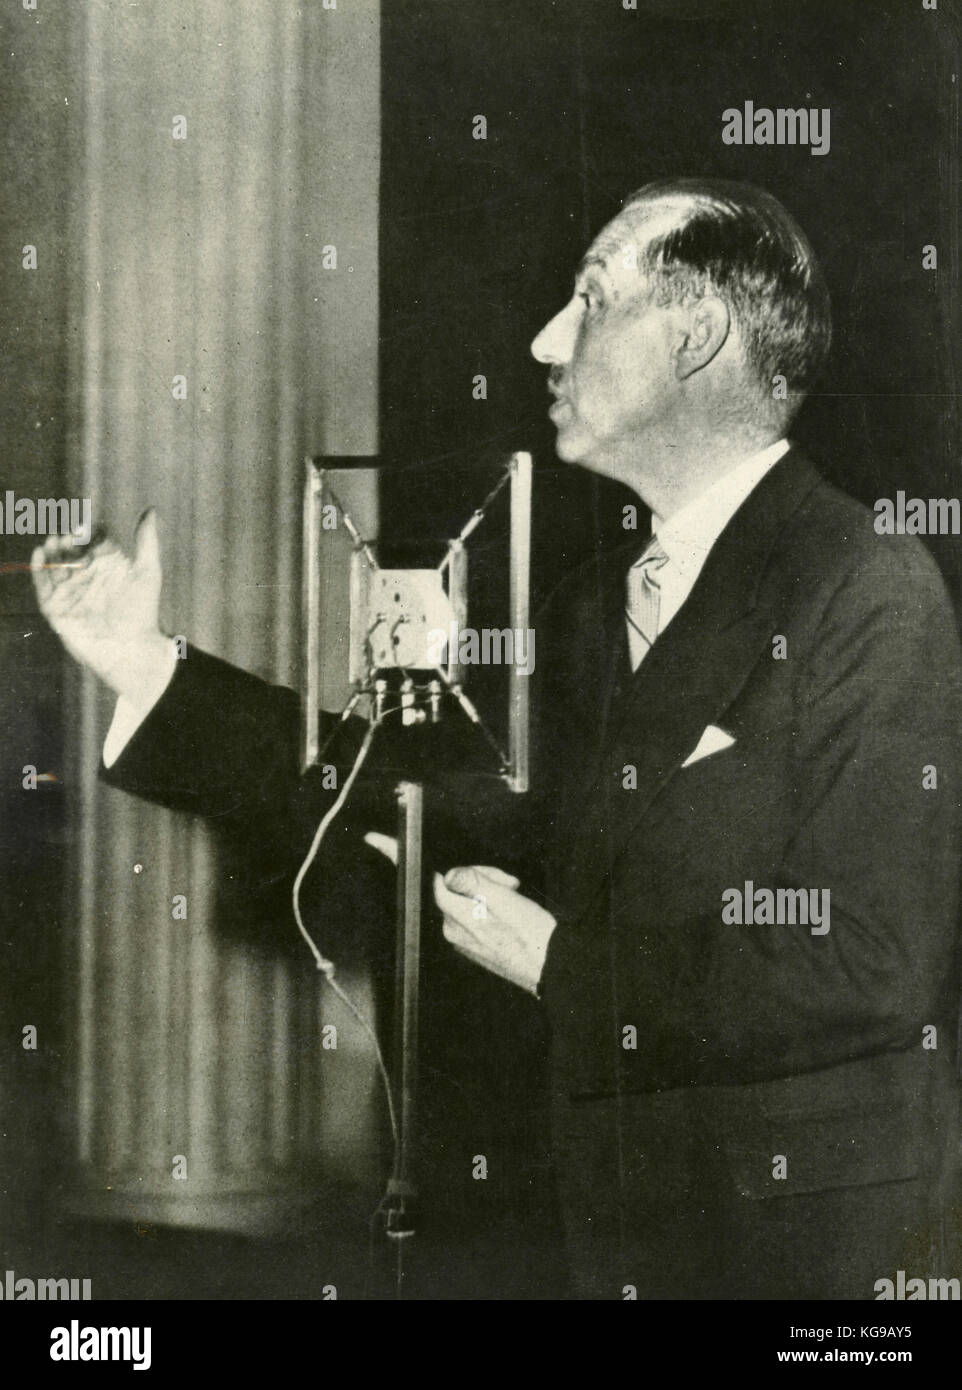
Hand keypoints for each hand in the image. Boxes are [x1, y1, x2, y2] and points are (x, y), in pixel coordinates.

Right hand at [31, 509, 172, 702]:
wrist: (130, 649)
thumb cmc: (143, 612)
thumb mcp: (147, 571)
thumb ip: (146, 541)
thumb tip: (151, 510)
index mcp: (106, 568)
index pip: (91, 543)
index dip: (87, 533)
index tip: (87, 526)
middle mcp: (86, 579)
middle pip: (70, 552)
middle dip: (66, 541)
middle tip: (66, 534)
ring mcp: (70, 593)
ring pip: (54, 566)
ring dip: (51, 552)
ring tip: (53, 541)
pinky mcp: (56, 608)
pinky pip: (42, 586)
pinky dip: (38, 570)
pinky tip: (39, 554)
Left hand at [364, 834, 555, 994]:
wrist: (554, 968)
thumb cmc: (533, 935)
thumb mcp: (505, 898)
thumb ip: (473, 882)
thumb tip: (449, 874)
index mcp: (456, 917)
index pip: (428, 880)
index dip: (401, 856)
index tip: (375, 840)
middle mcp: (453, 930)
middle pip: (451, 885)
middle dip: (478, 875)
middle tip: (508, 883)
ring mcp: (462, 939)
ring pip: (464, 898)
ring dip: (487, 890)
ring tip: (514, 895)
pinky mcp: (474, 945)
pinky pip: (472, 913)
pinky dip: (489, 905)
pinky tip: (510, 910)